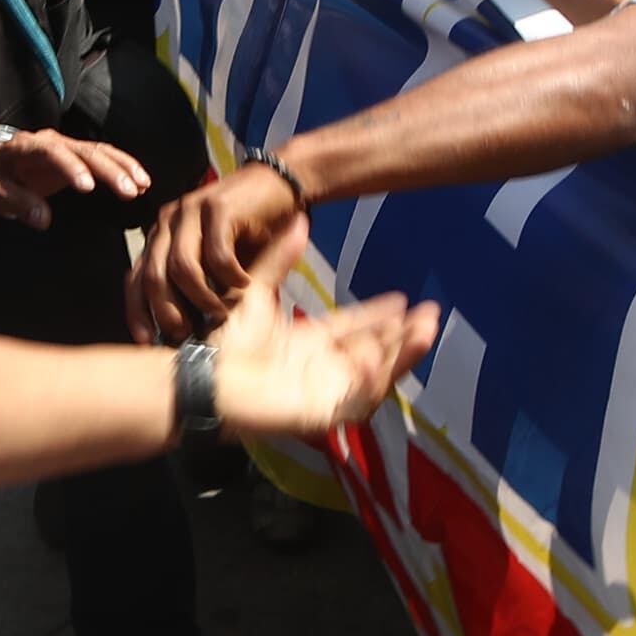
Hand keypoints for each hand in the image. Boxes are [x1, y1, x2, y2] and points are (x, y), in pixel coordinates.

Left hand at [0, 124, 146, 229]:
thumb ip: (18, 203)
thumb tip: (43, 219)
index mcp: (28, 147)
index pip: (53, 153)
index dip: (72, 168)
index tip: (88, 187)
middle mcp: (51, 141)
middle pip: (85, 150)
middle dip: (109, 169)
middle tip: (130, 190)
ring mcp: (65, 146)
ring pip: (99, 150)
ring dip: (122, 166)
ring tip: (142, 184)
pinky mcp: (75, 154)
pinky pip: (103, 155)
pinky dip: (122, 165)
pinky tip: (140, 180)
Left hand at [128, 160, 303, 341]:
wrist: (277, 186)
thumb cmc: (246, 232)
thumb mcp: (214, 264)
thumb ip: (196, 286)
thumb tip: (180, 332)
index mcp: (161, 236)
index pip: (136, 278)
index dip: (137, 312)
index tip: (146, 340)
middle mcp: (169, 222)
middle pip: (153, 276)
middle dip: (168, 311)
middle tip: (188, 332)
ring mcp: (192, 211)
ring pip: (182, 268)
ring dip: (202, 297)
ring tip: (221, 309)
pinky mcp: (219, 208)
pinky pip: (217, 255)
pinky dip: (231, 277)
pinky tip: (244, 283)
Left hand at [204, 220, 437, 433]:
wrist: (203, 377)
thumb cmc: (224, 342)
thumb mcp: (256, 292)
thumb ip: (278, 260)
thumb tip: (298, 221)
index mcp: (310, 344)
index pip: (356, 329)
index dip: (381, 316)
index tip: (404, 299)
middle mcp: (323, 370)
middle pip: (376, 352)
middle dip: (405, 337)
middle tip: (431, 316)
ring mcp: (325, 393)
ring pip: (376, 376)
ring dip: (401, 357)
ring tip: (424, 332)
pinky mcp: (320, 414)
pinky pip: (355, 400)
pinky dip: (368, 380)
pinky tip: (375, 356)